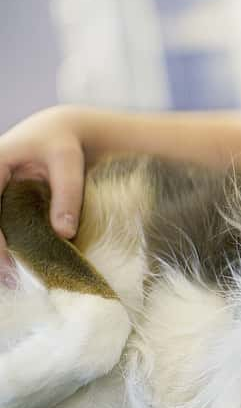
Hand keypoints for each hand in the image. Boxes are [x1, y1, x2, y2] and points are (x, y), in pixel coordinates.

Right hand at [0, 106, 85, 266]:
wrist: (63, 131)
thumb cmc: (65, 143)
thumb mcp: (68, 163)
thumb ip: (67, 195)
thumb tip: (65, 234)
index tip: (6, 259)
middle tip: (7, 276)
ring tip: (10, 276)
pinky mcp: (1, 198)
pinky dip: (5, 241)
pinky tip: (14, 263)